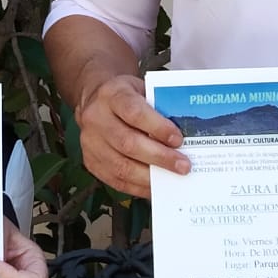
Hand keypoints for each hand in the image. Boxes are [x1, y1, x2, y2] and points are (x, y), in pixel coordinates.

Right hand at [72, 73, 188, 198]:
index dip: (157, 127)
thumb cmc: (125, 96)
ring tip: (172, 178)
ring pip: (120, 166)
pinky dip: (138, 186)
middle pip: (128, 143)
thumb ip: (158, 108)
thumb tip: (186, 135)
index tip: (178, 139)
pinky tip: (155, 186)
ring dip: (150, 177)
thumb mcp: (141, 90)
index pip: (134, 112)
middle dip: (159, 157)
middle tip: (183, 165)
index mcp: (112, 95)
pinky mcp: (90, 162)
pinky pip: (115, 180)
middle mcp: (96, 118)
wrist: (94, 100)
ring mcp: (90, 142)